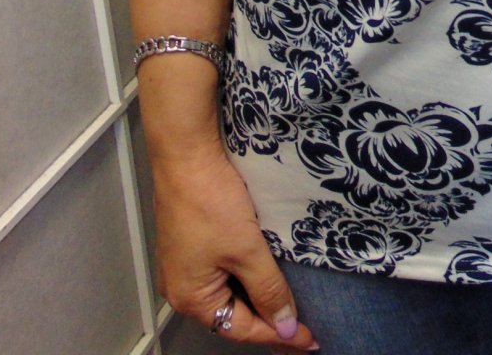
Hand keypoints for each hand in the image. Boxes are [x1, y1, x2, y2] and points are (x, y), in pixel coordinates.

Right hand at [151, 144, 317, 349]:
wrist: (187, 154)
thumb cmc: (208, 199)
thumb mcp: (247, 249)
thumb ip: (268, 290)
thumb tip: (285, 326)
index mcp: (191, 297)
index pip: (242, 330)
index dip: (279, 335)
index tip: (308, 339)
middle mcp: (182, 287)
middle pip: (233, 315)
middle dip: (268, 321)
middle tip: (303, 328)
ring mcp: (185, 264)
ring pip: (229, 293)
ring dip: (258, 298)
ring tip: (289, 305)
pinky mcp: (192, 243)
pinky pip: (223, 272)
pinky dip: (246, 278)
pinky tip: (266, 274)